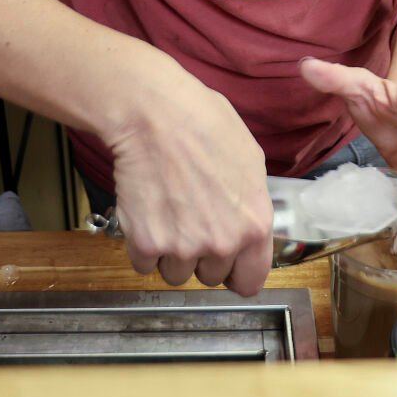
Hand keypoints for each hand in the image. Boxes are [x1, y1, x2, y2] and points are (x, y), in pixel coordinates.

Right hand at [102, 68, 273, 295]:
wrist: (154, 114)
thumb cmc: (203, 124)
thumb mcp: (251, 160)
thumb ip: (252, 204)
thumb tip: (246, 223)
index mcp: (254, 225)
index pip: (250, 281)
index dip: (236, 272)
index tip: (226, 265)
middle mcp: (222, 243)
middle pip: (209, 277)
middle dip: (200, 255)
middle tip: (189, 218)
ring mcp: (183, 247)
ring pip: (175, 273)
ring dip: (169, 252)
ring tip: (166, 211)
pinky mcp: (146, 243)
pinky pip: (144, 262)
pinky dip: (142, 243)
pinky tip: (146, 211)